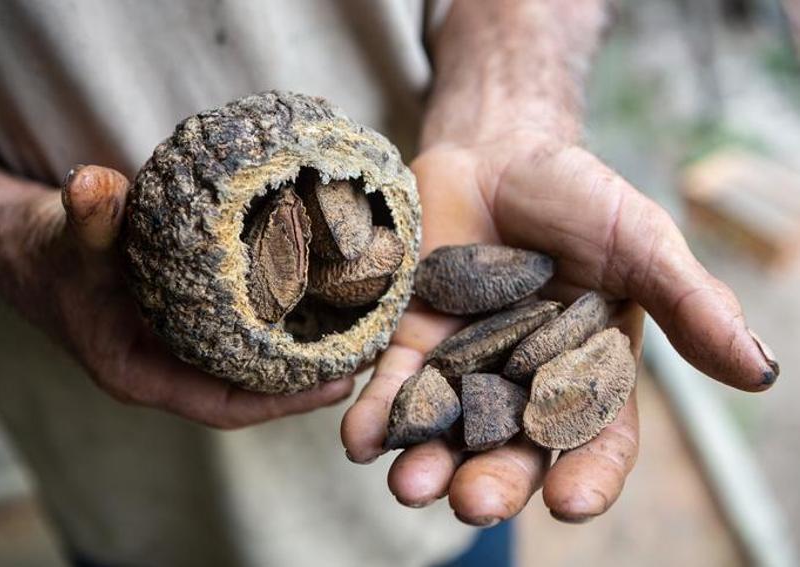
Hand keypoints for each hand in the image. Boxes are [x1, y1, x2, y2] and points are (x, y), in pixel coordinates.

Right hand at [5, 164, 353, 426]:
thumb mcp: (68, 236)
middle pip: (250, 389)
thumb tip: (92, 184)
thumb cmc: (48, 252)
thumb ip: (88, 218)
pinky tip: (320, 303)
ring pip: (251, 364)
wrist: (29, 247)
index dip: (282, 402)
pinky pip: (244, 334)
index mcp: (142, 373)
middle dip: (307, 380)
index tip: (337, 385)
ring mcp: (181, 348)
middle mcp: (168, 368)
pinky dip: (281, 324)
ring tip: (360, 335)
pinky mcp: (191, 322)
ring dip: (302, 355)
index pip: (224, 406)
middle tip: (368, 357)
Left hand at [341, 131, 777, 523]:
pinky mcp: (409, 340)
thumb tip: (761, 371)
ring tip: (410, 484)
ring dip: (425, 463)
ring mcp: (462, 366)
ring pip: (446, 430)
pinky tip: (360, 438)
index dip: (588, 476)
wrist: (497, 151)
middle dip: (493, 480)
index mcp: (586, 373)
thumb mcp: (640, 243)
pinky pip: (391, 384)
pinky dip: (375, 413)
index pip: (594, 441)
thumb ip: (690, 304)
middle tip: (473, 502)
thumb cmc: (578, 196)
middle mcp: (521, 383)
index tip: (570, 501)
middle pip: (511, 449)